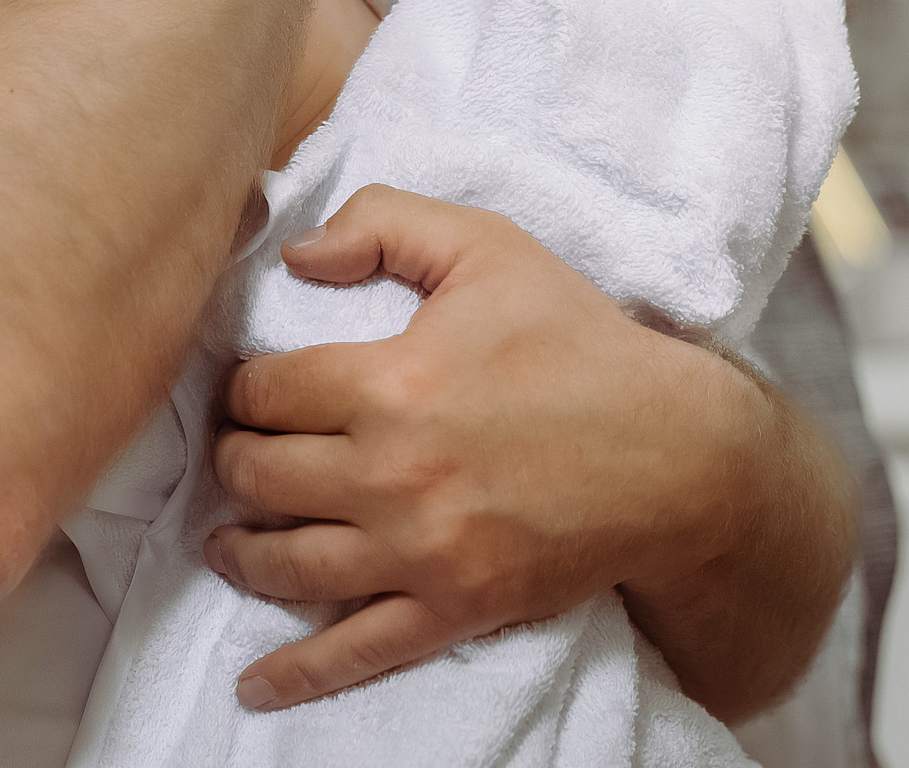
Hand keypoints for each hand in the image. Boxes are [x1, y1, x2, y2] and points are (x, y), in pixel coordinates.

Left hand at [206, 186, 828, 713]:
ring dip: (242, 549)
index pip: (261, 391)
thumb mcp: (488, 247)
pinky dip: (297, 672)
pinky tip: (255, 686)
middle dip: (236, 460)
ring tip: (229, 539)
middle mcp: (390, 475)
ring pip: (286, 561)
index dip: (244, 386)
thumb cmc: (580, 342)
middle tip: (241, 452)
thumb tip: (297, 254)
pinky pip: (357, 650)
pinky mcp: (454, 607)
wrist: (678, 456)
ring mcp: (420, 552)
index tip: (253, 387)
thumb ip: (383, 222)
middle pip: (258, 476)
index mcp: (388, 384)